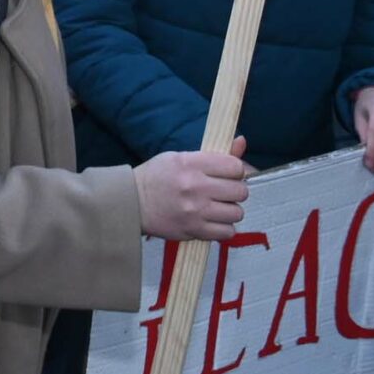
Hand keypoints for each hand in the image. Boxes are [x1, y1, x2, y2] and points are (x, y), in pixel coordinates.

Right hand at [134, 136, 251, 240]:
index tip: (227, 174)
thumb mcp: (180, 157)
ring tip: (216, 207)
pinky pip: (227, 232)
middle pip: (240, 191)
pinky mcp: (194, 230)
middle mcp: (195, 187)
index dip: (235, 170)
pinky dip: (223, 227)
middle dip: (234, 191)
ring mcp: (195, 211)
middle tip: (222, 192)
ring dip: (229, 210)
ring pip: (236, 213)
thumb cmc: (157, 176)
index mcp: (191, 164)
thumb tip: (242, 141)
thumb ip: (214, 154)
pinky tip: (212, 221)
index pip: (235, 167)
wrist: (132, 203)